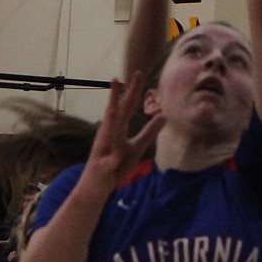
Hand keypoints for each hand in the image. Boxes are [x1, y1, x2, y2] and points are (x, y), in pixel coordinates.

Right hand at [79, 72, 165, 197]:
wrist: (97, 188)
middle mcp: (107, 136)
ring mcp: (102, 152)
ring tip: (113, 108)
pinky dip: (111, 161)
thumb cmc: (115, 166)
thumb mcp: (136, 148)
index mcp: (116, 130)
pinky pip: (107, 164)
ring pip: (106, 135)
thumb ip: (148, 132)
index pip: (126, 107)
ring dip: (109, 122)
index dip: (133, 91)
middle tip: (117, 77)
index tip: (139, 73)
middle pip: (114, 114)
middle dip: (116, 97)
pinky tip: (115, 157)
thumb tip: (164, 115)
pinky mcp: (101, 168)